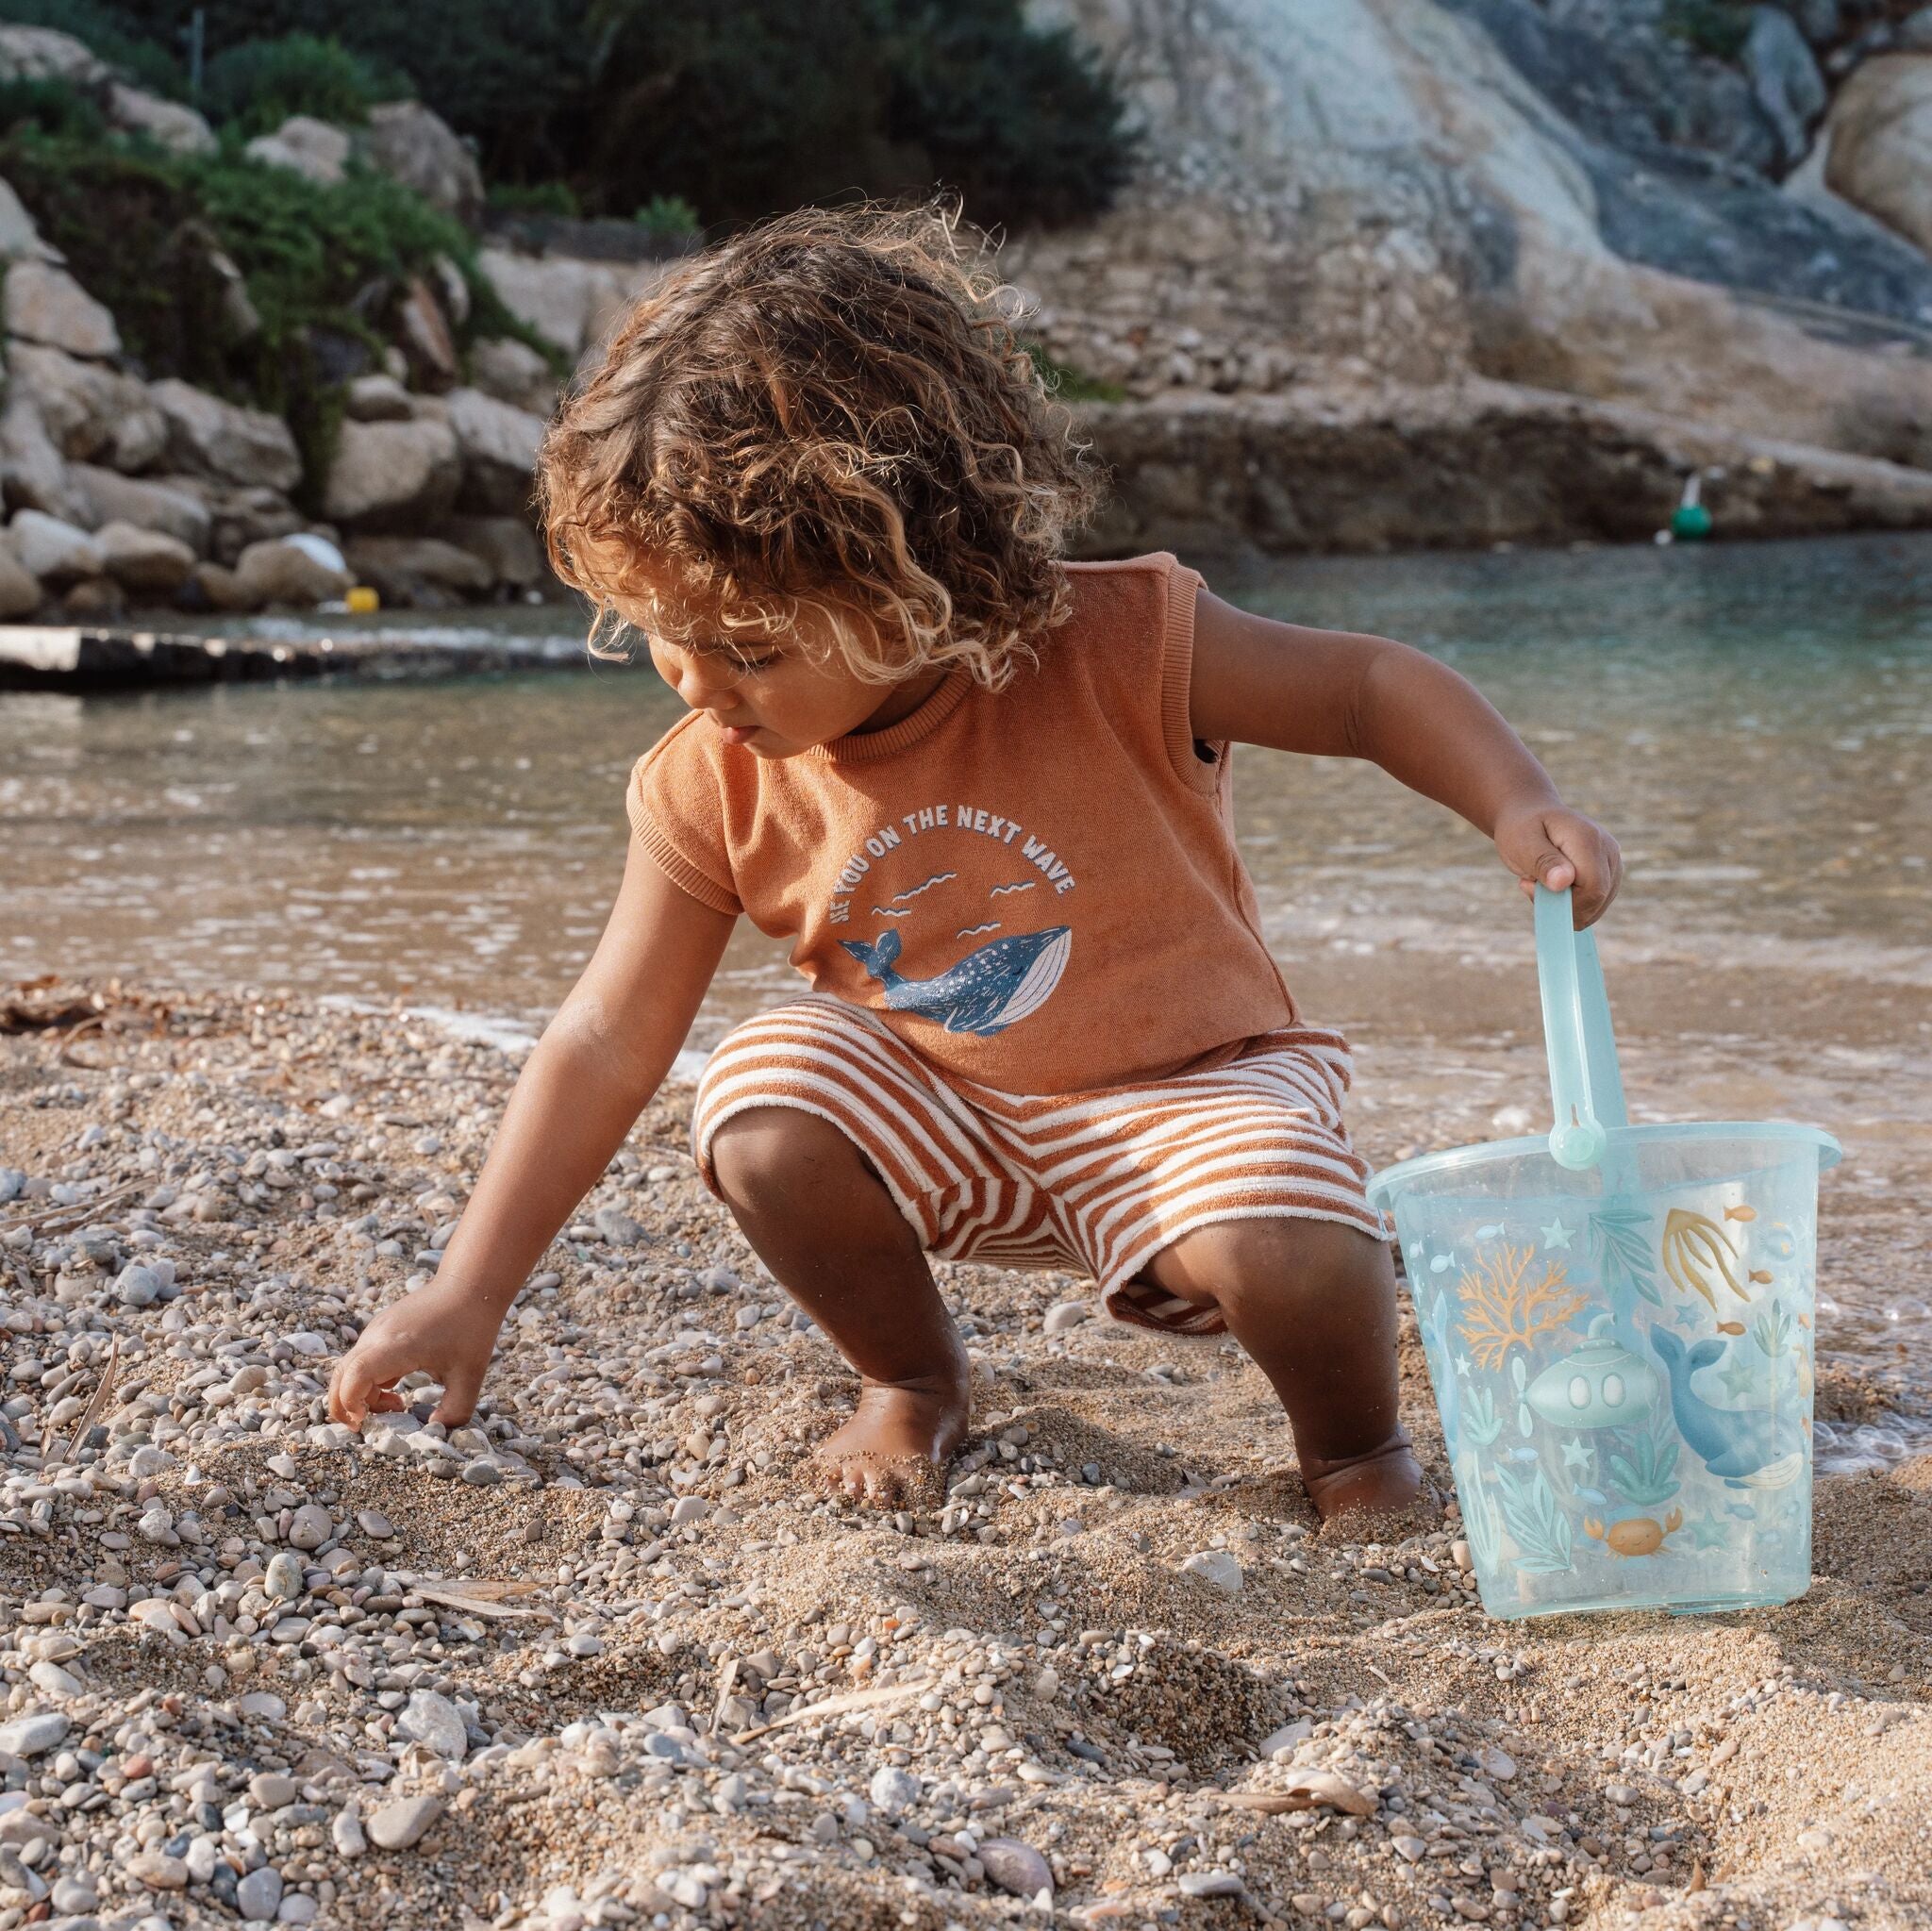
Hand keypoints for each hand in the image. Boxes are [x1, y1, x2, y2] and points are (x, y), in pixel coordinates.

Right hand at [327, 1280, 500, 1429]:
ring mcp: (377, 1330)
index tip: (365, 1423)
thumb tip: (435, 1431)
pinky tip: (397, 1390)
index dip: (350, 1404)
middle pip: (341, 1374)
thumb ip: (455, 1410)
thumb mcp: (470, 1375)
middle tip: (366, 1426)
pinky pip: (363, 1359)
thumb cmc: (471, 1326)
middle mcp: (378, 1336)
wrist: (470, 1284)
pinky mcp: (382, 1329)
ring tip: (396, 1406)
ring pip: (350, 1368)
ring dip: (361, 1394)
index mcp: (395, 1346)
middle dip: (345, 1406)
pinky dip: (369, 1381)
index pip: (353, 1377)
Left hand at [1493, 800, 1621, 927]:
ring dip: (1565, 904)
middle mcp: (1608, 849)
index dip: (1566, 902)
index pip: (1593, 888)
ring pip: (1597, 904)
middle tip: (1530, 883)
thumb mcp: (1522, 843)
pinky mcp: (1610, 871)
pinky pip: (1595, 902)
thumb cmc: (1522, 828)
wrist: (1530, 814)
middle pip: (1598, 898)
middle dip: (1562, 904)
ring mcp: (1612, 860)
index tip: (1531, 887)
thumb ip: (1543, 862)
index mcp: (1588, 839)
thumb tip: (1563, 882)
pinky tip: (1552, 884)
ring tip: (1540, 880)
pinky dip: (1572, 902)